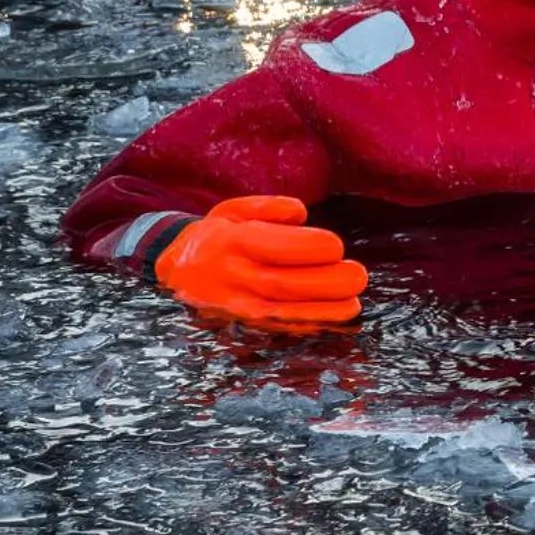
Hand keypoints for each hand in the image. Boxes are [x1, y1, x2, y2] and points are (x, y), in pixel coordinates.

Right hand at [155, 195, 367, 327]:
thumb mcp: (232, 211)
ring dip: (322, 311)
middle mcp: (232, 276)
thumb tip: (301, 212)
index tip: (337, 246)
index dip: (308, 248)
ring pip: (282, 312)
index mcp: (230, 242)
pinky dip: (308, 326)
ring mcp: (235, 304)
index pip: (273, 247)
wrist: (176, 270)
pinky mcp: (242, 323)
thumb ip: (267, 207)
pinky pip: (278, 327)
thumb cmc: (217, 235)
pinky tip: (334, 320)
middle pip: (282, 284)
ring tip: (354, 304)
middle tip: (358, 276)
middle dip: (325, 283)